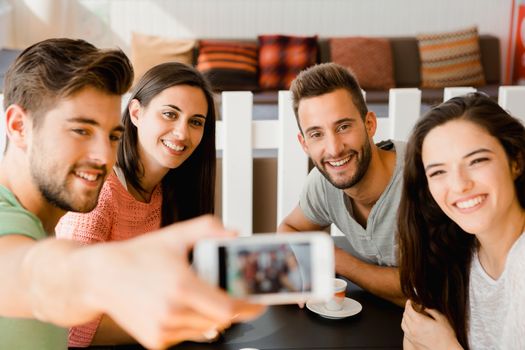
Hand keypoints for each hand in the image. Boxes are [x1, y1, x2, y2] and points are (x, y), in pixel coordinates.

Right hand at [85, 215, 265, 348]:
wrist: (100, 277)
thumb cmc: (137, 255)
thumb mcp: (175, 235)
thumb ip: (208, 229)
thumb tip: (234, 234)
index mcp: (181, 287)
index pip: (229, 308)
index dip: (249, 307)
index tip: (258, 302)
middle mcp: (172, 312)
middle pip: (221, 320)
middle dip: (231, 307)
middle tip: (232, 292)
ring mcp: (163, 330)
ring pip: (207, 329)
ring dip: (212, 315)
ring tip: (199, 294)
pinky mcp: (156, 341)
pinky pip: (188, 335)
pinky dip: (193, 323)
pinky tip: (181, 305)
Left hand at [401, 300, 461, 349]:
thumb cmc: (446, 336)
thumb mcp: (441, 319)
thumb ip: (431, 310)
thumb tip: (424, 307)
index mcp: (419, 321)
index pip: (408, 309)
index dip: (408, 303)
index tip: (410, 301)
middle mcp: (413, 329)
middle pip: (404, 316)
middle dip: (407, 309)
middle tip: (412, 307)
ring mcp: (412, 336)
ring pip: (403, 323)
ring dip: (405, 317)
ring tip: (410, 315)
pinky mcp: (413, 342)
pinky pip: (405, 331)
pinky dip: (406, 326)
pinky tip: (411, 325)